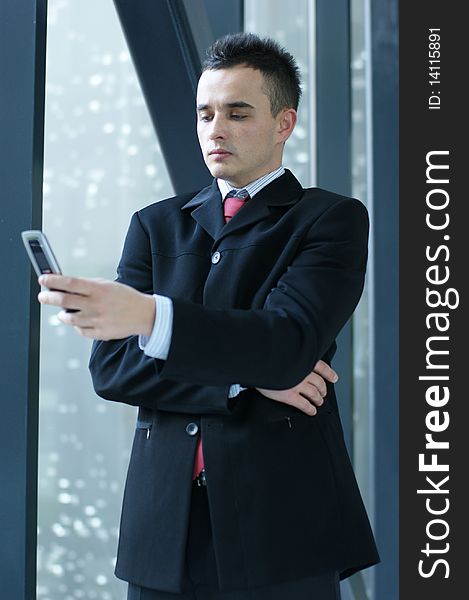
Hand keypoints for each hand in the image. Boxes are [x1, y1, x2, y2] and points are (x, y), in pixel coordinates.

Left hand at [37, 274, 155, 339]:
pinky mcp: (100, 333)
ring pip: (68, 318)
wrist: (143, 314)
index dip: (53, 281)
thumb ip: (87, 285)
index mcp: (98, 289)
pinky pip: (80, 330)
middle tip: (43, 296)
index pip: (69, 283)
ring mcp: (97, 320)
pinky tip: (81, 320)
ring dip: (62, 314)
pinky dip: (77, 325)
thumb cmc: (125, 297)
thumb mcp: (107, 285)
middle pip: (64, 301)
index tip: (42, 280)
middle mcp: (96, 305)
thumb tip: (65, 284)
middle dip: (48, 298)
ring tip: (64, 311)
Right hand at [255, 360, 337, 415]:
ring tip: (319, 402)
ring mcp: (297, 385)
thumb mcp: (283, 353)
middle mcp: (302, 372)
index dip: (329, 374)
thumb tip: (299, 362)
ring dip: (318, 399)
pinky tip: (312, 411)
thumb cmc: (268, 359)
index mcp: (302, 360)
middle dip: (323, 389)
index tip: (334, 378)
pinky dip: (310, 409)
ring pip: (314, 394)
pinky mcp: (289, 396)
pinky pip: (304, 405)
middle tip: (323, 393)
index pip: (321, 367)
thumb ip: (294, 358)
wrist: (256, 364)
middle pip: (319, 383)